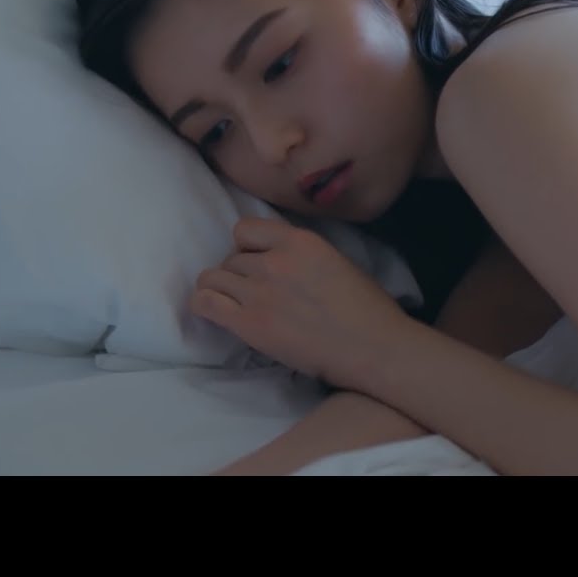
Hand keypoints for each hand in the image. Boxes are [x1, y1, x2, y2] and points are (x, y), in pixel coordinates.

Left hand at [191, 217, 412, 386]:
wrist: (373, 347)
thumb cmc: (368, 309)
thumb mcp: (337, 261)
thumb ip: (303, 255)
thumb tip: (280, 261)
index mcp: (300, 241)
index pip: (245, 229)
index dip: (248, 247)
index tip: (260, 263)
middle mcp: (275, 261)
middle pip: (231, 258)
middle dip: (239, 275)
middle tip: (257, 295)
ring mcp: (259, 292)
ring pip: (212, 277)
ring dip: (221, 290)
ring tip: (236, 305)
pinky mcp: (249, 323)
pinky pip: (204, 303)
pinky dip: (205, 305)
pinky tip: (219, 314)